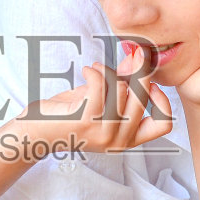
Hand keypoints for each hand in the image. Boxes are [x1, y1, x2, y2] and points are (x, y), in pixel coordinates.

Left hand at [20, 41, 173, 154]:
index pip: (164, 124)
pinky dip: (95, 71)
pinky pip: (100, 84)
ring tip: (94, 70)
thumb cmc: (68, 116)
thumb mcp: (101, 101)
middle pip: (143, 98)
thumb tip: (139, 59)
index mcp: (127, 140)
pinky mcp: (86, 120)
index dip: (163, 100)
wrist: (35, 132)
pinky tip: (87, 70)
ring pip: (120, 89)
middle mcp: (118, 140)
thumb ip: (122, 84)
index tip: (150, 84)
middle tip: (131, 58)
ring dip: (107, 72)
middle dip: (138, 72)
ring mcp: (103, 132)